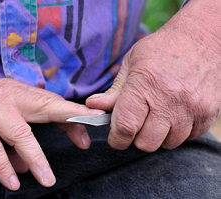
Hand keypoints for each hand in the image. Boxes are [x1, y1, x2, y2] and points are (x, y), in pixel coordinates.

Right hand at [0, 66, 103, 189]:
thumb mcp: (1, 115)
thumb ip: (18, 140)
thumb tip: (29, 167)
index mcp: (19, 93)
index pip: (52, 102)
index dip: (73, 115)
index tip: (93, 125)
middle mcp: (7, 97)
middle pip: (44, 106)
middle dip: (69, 119)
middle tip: (86, 138)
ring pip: (19, 133)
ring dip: (36, 158)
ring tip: (47, 180)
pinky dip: (3, 166)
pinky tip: (12, 181)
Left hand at [86, 0, 220, 151]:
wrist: (202, 38)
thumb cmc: (162, 49)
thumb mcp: (131, 63)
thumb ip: (114, 90)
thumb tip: (92, 106)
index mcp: (144, 85)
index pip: (125, 127)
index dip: (117, 139)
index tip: (116, 139)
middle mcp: (169, 100)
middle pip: (146, 143)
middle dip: (136, 138)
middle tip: (136, 123)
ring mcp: (191, 108)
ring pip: (168, 143)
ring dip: (158, 135)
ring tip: (157, 115)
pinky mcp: (207, 113)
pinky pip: (188, 138)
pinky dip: (178, 132)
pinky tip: (174, 114)